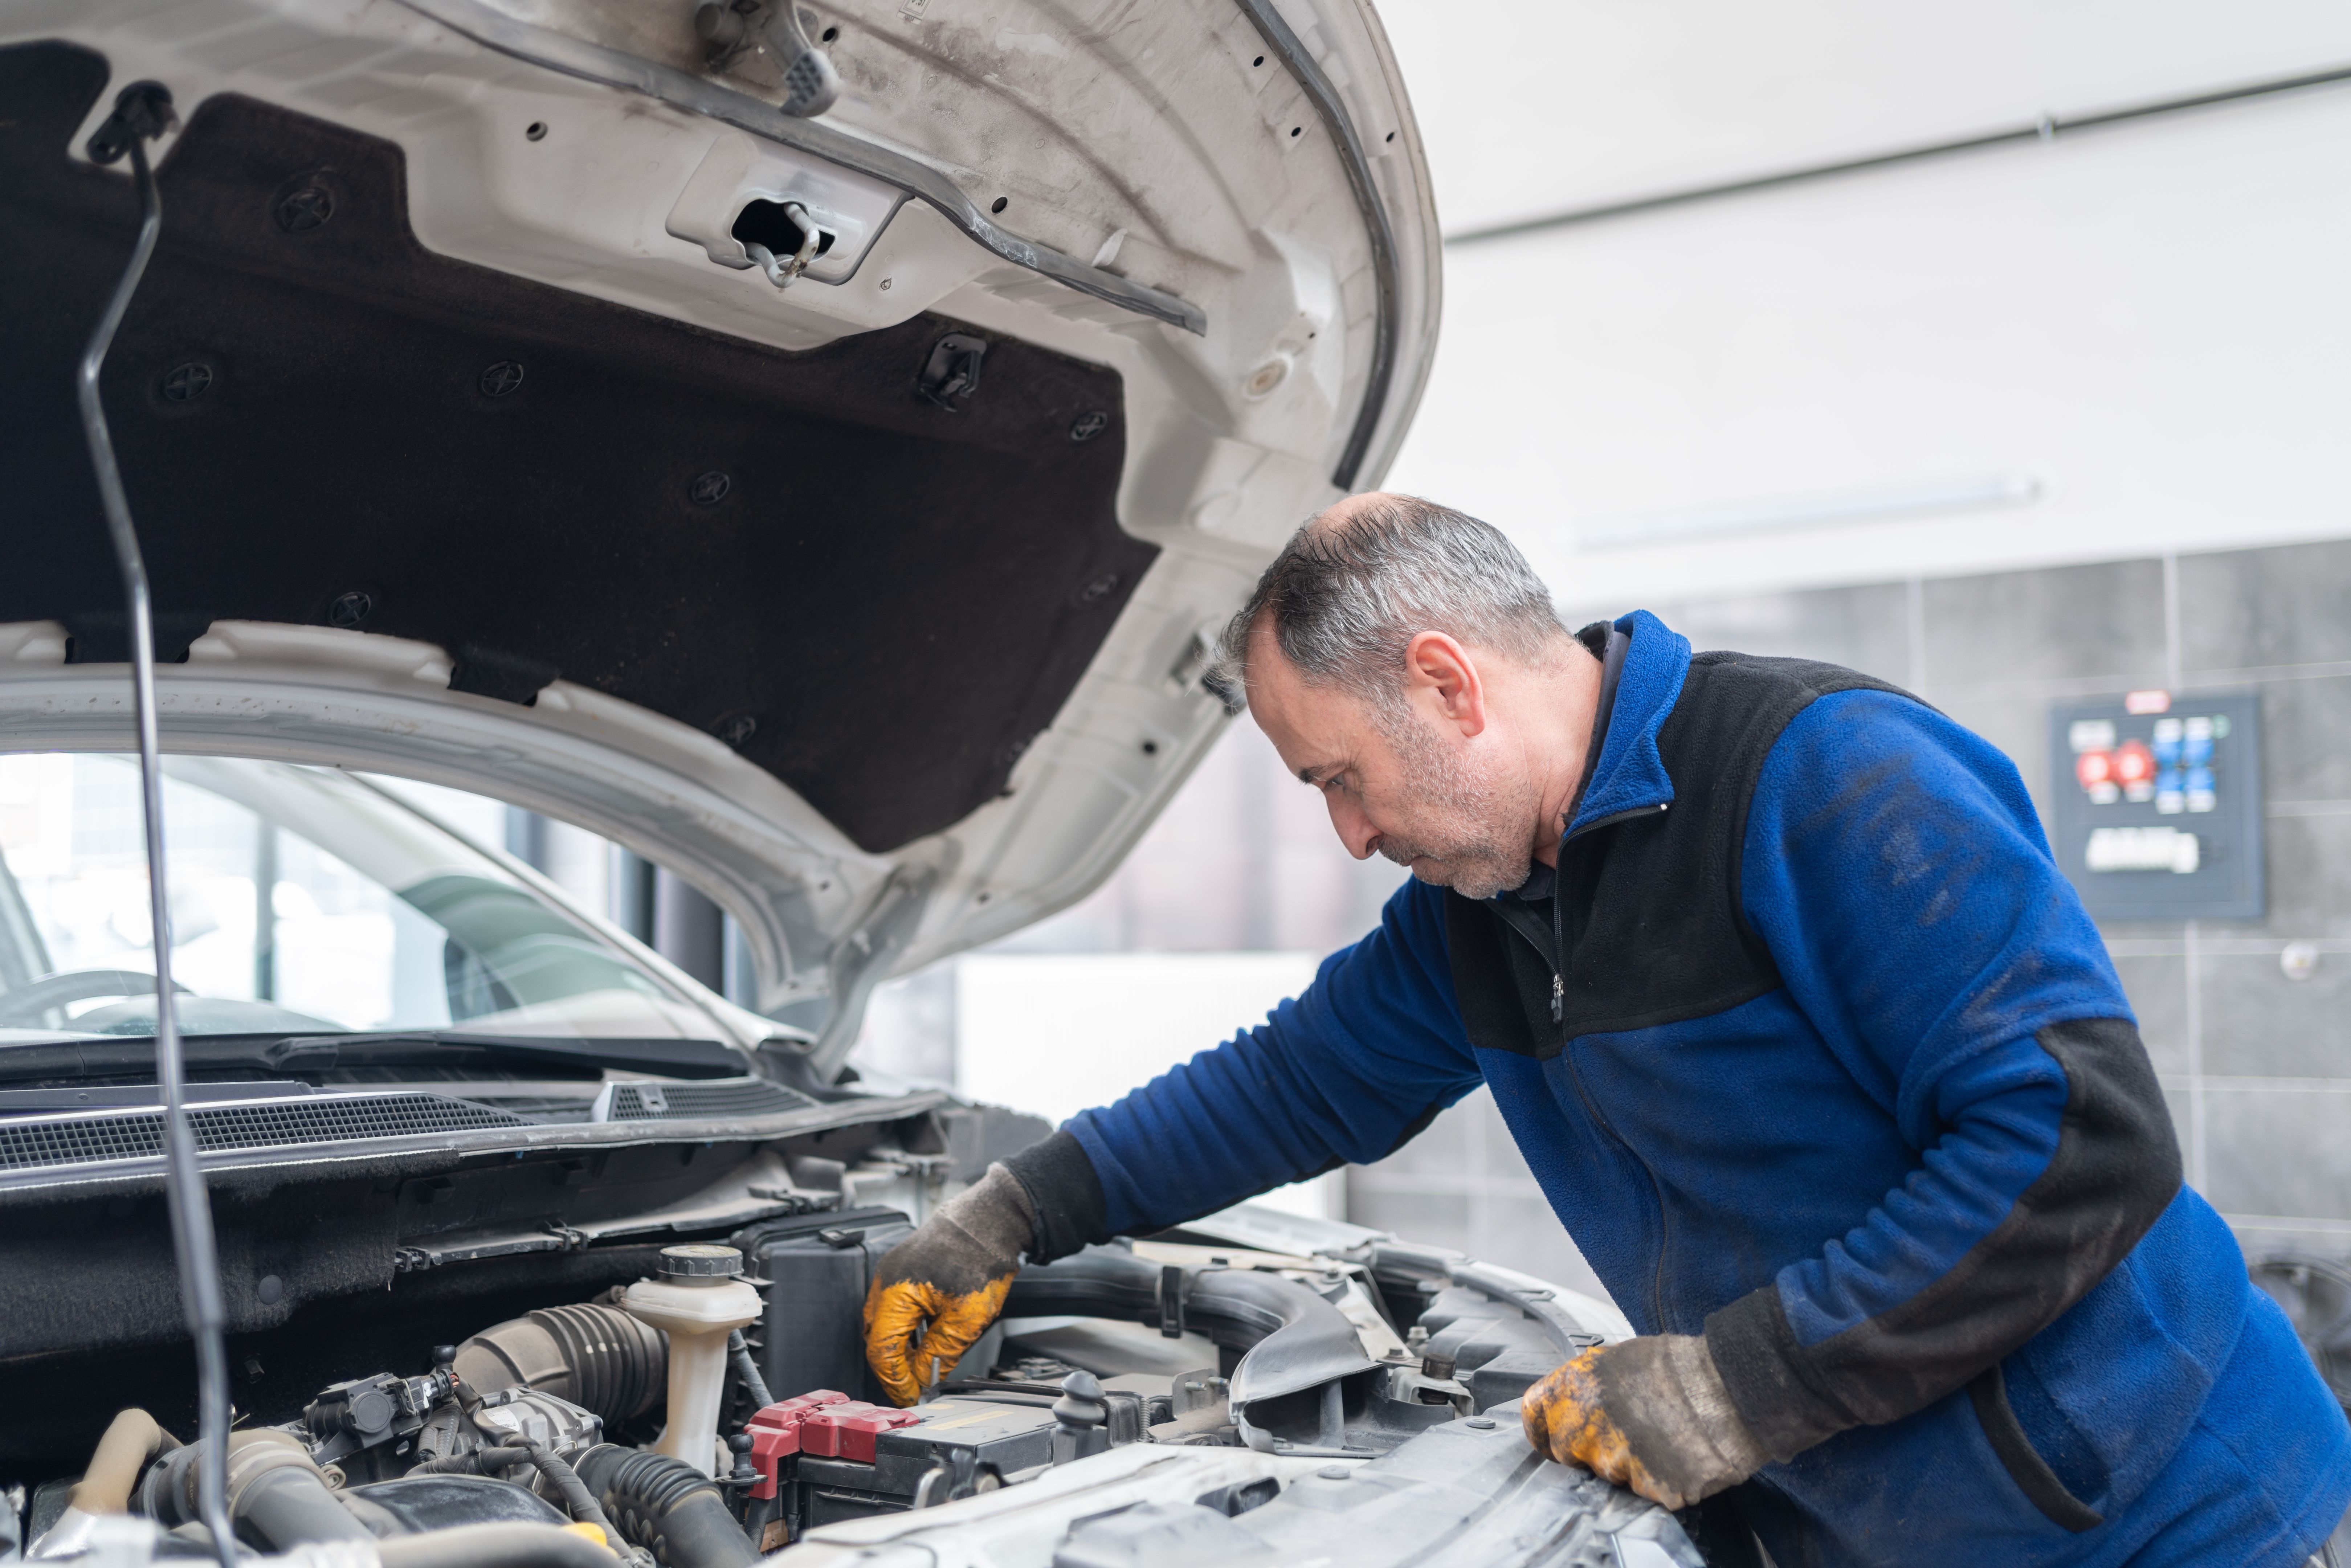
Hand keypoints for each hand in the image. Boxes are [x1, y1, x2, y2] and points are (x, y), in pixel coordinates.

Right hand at [862, 1164, 1035, 1405]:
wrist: (993, 1218)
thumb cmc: (982, 1255)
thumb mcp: (967, 1318)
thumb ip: (940, 1353)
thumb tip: (924, 1379)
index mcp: (894, 1292)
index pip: (881, 1350)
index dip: (895, 1380)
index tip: (911, 1397)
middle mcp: (886, 1280)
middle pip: (877, 1338)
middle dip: (896, 1367)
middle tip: (916, 1388)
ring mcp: (893, 1272)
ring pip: (885, 1323)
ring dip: (901, 1348)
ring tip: (923, 1367)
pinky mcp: (904, 1269)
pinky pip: (895, 1307)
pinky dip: (906, 1328)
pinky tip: (924, 1340)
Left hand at [1521, 1335, 1767, 1510]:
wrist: (1731, 1387)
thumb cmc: (1679, 1367)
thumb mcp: (1617, 1359)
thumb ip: (1583, 1387)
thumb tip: (1567, 1407)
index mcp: (1573, 1388)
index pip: (1534, 1416)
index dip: (1543, 1428)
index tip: (1551, 1435)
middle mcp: (1586, 1427)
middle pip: (1567, 1453)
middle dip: (1589, 1447)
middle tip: (1626, 1430)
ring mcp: (1617, 1462)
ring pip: (1608, 1474)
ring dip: (1628, 1462)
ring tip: (1660, 1435)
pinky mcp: (1649, 1489)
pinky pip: (1643, 1490)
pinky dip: (1658, 1478)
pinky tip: (1677, 1453)